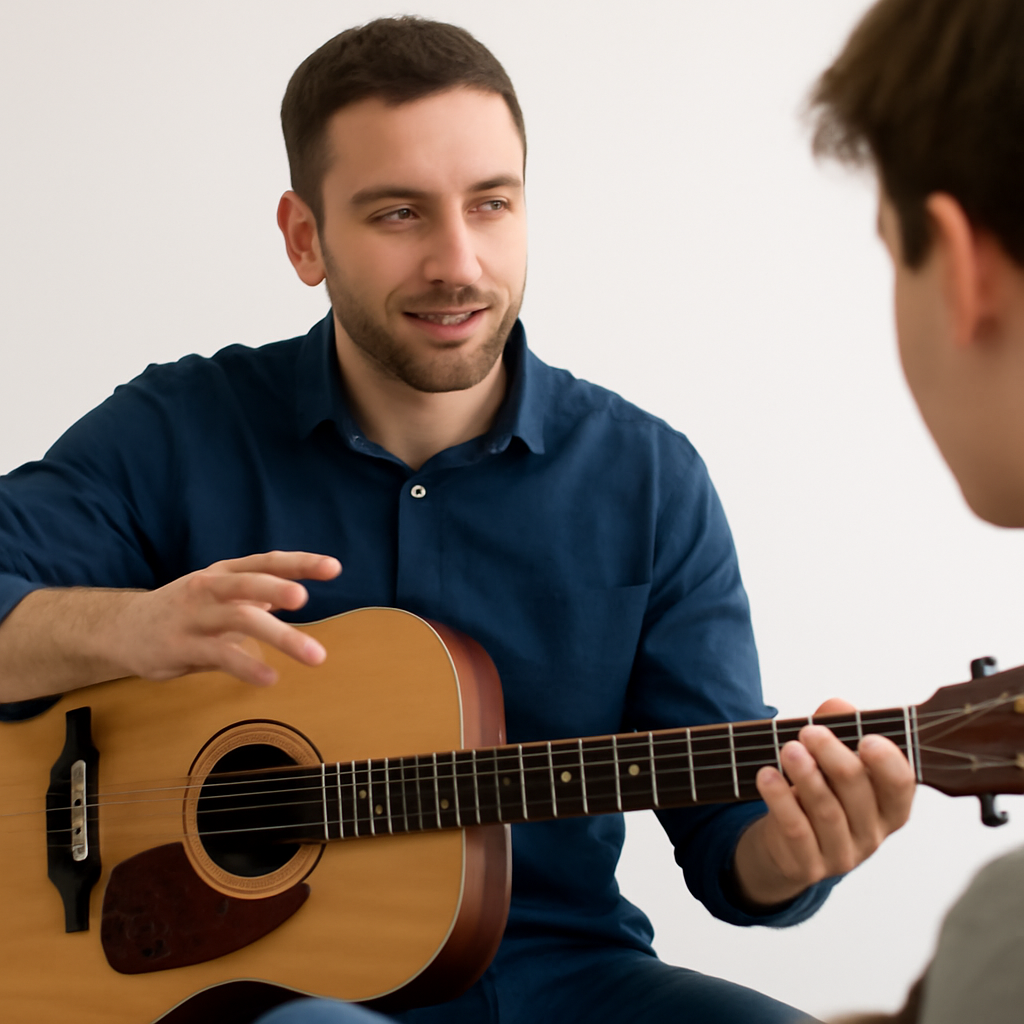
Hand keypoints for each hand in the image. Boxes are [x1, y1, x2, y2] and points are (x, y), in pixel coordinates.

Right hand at [108, 550, 341, 685]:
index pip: (267, 561)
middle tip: (305, 598)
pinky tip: (271, 678)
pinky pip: (219, 656)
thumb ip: (255, 594)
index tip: (334, 568)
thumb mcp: (219, 594)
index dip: (300, 562)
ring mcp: (195, 616)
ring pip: (240, 620)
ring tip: (314, 655)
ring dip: (280, 636)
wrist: (122, 629)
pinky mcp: (181, 646)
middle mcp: (210, 588)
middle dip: (277, 588)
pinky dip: (247, 667)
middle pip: (248, 583)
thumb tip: (292, 591)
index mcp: (225, 573)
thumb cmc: (184, 610)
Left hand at [732, 698, 915, 907]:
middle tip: (809, 733)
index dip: (888, 763)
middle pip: (859, 792)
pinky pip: (796, 830)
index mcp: (888, 806)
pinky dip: (780, 799)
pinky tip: (767, 776)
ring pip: (827, 811)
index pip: (901, 786)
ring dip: (806, 776)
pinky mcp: (808, 865)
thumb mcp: (829, 760)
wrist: (785, 846)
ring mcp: (841, 853)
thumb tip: (839, 705)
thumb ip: (837, 729)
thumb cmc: (816, 793)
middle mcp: (871, 833)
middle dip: (833, 756)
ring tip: (789, 750)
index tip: (868, 739)